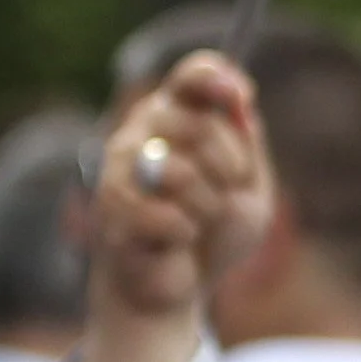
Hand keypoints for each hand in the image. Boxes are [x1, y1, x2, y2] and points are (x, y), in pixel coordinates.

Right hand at [92, 52, 274, 322]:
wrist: (181, 285)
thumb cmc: (216, 231)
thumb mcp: (250, 187)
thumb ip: (247, 143)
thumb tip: (239, 98)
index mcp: (179, 116)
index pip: (192, 76)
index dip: (216, 77)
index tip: (241, 94)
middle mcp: (143, 131)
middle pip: (200, 125)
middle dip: (230, 168)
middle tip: (226, 192)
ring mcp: (120, 166)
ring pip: (181, 171)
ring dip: (209, 206)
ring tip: (198, 221)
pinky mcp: (111, 207)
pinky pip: (167, 214)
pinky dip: (185, 233)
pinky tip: (176, 240)